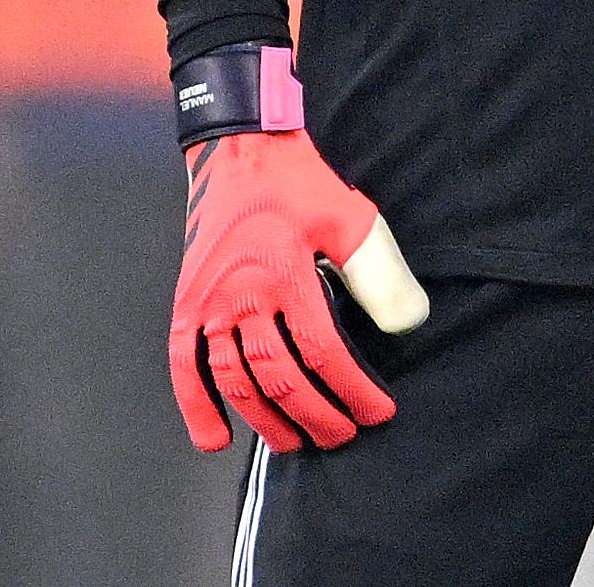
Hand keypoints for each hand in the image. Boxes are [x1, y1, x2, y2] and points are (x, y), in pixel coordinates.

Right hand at [170, 130, 426, 452]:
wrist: (241, 151)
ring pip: (235, 382)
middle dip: (315, 416)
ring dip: (265, 421)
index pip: (322, 355)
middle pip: (278, 378)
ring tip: (295, 443)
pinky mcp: (186, 305)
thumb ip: (381, 274)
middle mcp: (240, 298)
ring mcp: (208, 305)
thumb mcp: (353, 219)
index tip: (378, 413)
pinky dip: (196, 407)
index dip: (352, 392)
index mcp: (284, 276)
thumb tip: (409, 324)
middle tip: (343, 435)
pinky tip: (216, 439)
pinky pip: (184, 367)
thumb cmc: (301, 186)